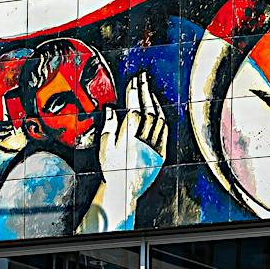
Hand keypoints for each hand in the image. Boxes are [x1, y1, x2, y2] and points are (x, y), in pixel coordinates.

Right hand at [81, 70, 167, 231]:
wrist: (124, 191)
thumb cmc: (111, 169)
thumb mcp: (105, 148)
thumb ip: (108, 127)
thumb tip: (110, 109)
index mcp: (128, 140)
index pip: (134, 110)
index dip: (134, 93)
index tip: (134, 80)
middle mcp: (143, 143)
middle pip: (148, 111)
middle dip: (145, 91)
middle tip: (143, 77)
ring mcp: (154, 149)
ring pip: (158, 121)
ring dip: (154, 103)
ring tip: (148, 91)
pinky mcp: (161, 155)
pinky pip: (164, 132)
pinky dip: (161, 119)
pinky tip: (157, 111)